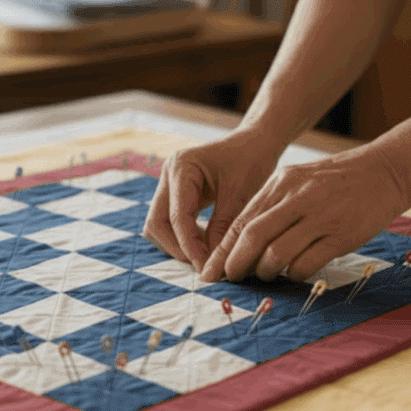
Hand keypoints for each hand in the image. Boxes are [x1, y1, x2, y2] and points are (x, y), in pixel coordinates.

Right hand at [142, 135, 280, 270]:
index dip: (189, 245)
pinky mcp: (174, 193)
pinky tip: (204, 242)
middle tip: (202, 264)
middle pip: (156, 223)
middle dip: (176, 247)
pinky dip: (181, 236)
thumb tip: (212, 264)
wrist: (254, 143)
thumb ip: (222, 228)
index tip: (205, 267)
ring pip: (157, 225)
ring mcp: (168, 184)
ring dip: (176, 244)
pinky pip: (168, 222)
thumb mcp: (241, 195)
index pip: (177, 216)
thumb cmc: (250, 161)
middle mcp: (168, 174)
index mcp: (182, 168)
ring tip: (205, 253)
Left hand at [200, 144, 410, 282]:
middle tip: (229, 280)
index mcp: (282, 183)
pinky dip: (294, 274)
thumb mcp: (298, 182)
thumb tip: (240, 243)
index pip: (243, 221)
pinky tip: (293, 273)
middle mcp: (298, 198)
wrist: (385, 171)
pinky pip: (306, 263)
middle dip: (235, 264)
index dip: (223, 250)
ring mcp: (320, 216)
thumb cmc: (336, 181)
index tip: (211, 271)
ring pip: (277, 253)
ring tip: (265, 275)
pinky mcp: (341, 235)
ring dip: (265, 271)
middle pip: (254, 237)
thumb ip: (271, 207)